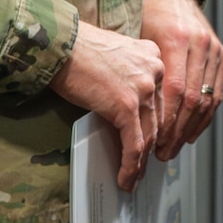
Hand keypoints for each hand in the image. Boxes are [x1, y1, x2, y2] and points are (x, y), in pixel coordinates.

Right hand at [49, 21, 163, 190]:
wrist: (61, 45)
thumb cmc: (78, 49)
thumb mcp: (115, 54)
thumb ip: (130, 73)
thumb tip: (126, 101)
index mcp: (153, 56)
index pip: (161, 96)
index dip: (158, 122)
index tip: (154, 139)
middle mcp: (154, 70)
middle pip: (158, 117)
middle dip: (153, 146)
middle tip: (145, 165)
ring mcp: (143, 89)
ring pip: (149, 134)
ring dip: (141, 161)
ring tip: (134, 177)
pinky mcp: (127, 106)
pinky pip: (134, 144)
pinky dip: (131, 165)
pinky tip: (126, 177)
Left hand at [140, 0, 222, 162]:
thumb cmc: (146, 17)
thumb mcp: (138, 41)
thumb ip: (141, 74)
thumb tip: (130, 117)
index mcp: (177, 39)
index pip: (175, 91)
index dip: (166, 121)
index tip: (154, 143)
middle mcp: (200, 44)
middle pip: (192, 99)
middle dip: (177, 131)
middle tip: (163, 153)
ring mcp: (213, 48)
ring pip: (207, 99)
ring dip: (191, 128)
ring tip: (175, 147)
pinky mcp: (220, 54)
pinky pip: (215, 92)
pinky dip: (205, 116)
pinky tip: (192, 131)